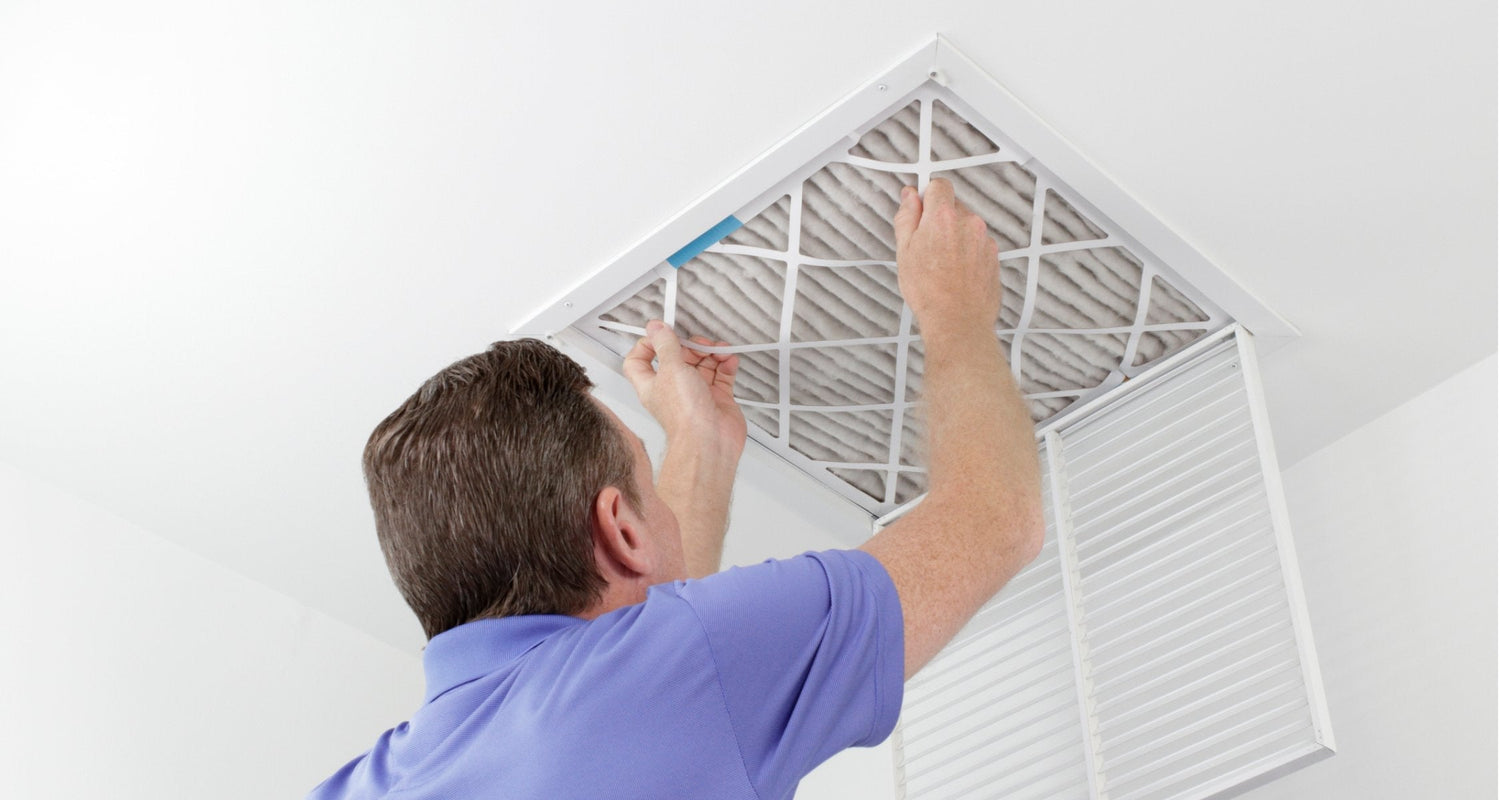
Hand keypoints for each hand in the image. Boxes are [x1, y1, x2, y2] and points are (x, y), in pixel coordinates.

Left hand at [622, 321, 746, 455]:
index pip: (639, 361)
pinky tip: (729, 360)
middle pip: (679, 358)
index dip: (647, 346)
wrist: (709, 442)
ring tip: (719, 351)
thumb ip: (665, 345)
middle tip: (700, 344)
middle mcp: (674, 389)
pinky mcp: (717, 399)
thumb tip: (655, 328)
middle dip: (691, 346)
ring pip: (703, 365)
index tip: (660, 334)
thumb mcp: (671, 369)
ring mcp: (697, 394)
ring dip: (712, 353)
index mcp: (653, 384)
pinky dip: (726, 365)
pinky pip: (722, 376)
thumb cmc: (685, 416)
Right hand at [893, 178, 1002, 336]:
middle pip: (952, 206)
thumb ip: (906, 217)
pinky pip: (977, 244)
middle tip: (925, 245)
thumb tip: (909, 197)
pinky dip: (966, 252)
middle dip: (939, 220)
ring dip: (954, 237)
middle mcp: (968, 222)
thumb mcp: (904, 251)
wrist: (958, 321)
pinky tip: (955, 272)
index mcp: (943, 216)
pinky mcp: (993, 255)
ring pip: (965, 226)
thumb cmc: (930, 292)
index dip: (926, 196)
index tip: (919, 209)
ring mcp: (984, 239)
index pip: (938, 185)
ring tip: (941, 264)